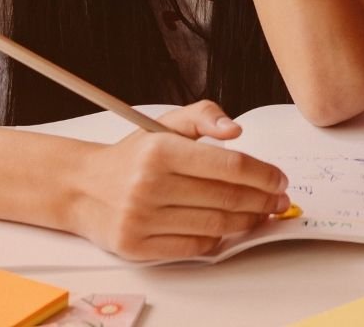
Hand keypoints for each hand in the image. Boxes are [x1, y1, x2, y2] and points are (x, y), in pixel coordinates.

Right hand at [72, 100, 292, 259]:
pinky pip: (193, 248)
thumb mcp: (164, 124)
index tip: (279, 179)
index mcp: (160, 150)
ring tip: (260, 214)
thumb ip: (203, 116)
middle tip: (278, 200)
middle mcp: (149, 185)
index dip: (262, 174)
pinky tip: (228, 228)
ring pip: (215, 226)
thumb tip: (235, 130)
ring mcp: (142, 219)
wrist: (84, 187)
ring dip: (247, 222)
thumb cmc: (133, 157)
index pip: (228, 165)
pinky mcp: (137, 246)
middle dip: (262, 200)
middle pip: (226, 198)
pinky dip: (218, 240)